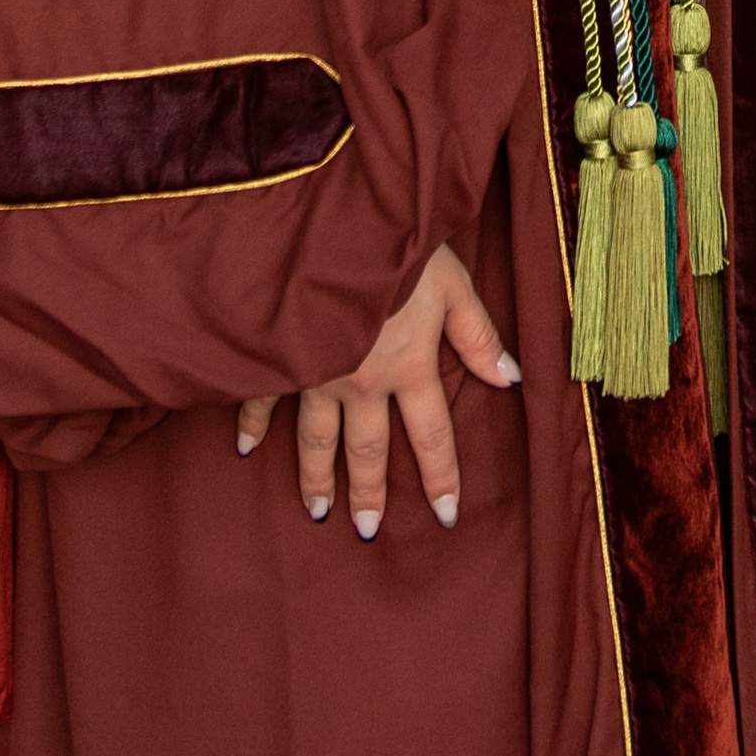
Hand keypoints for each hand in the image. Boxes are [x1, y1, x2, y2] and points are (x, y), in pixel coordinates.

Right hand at [235, 242, 518, 539]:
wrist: (332, 224)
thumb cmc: (397, 245)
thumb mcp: (452, 283)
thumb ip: (478, 335)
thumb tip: (512, 379)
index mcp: (408, 366)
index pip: (432, 437)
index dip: (441, 478)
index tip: (446, 516)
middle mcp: (362, 381)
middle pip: (368, 450)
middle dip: (370, 494)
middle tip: (367, 531)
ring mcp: (315, 372)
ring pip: (315, 439)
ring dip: (316, 477)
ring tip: (318, 511)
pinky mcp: (278, 355)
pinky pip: (260, 400)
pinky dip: (251, 424)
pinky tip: (244, 449)